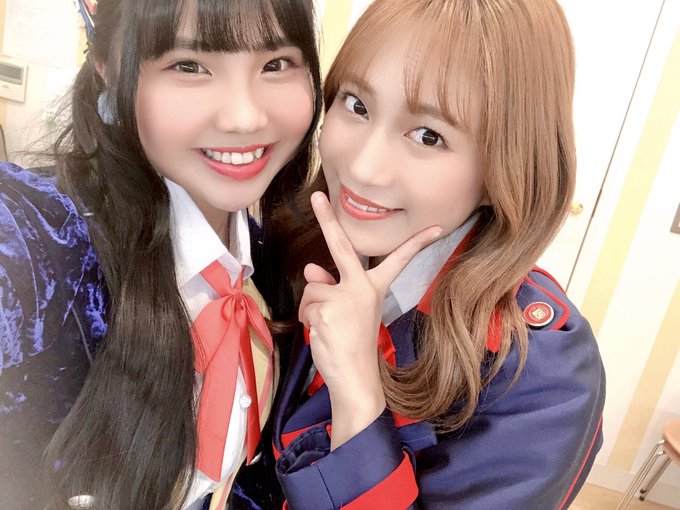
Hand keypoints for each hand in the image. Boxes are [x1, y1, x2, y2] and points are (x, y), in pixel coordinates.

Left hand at [299, 191, 441, 447]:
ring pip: (313, 288)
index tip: (435, 228)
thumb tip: (311, 270)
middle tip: (318, 196)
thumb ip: (332, 288)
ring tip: (328, 326)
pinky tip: (321, 332)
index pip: (397, 260)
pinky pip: (307, 304)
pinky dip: (308, 318)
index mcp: (374, 288)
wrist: (355, 378)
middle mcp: (361, 288)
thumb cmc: (353, 345)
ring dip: (313, 306)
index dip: (416, 243)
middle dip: (328, 219)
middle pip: (341, 247)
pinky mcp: (325, 308)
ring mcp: (343, 296)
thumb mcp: (348, 312)